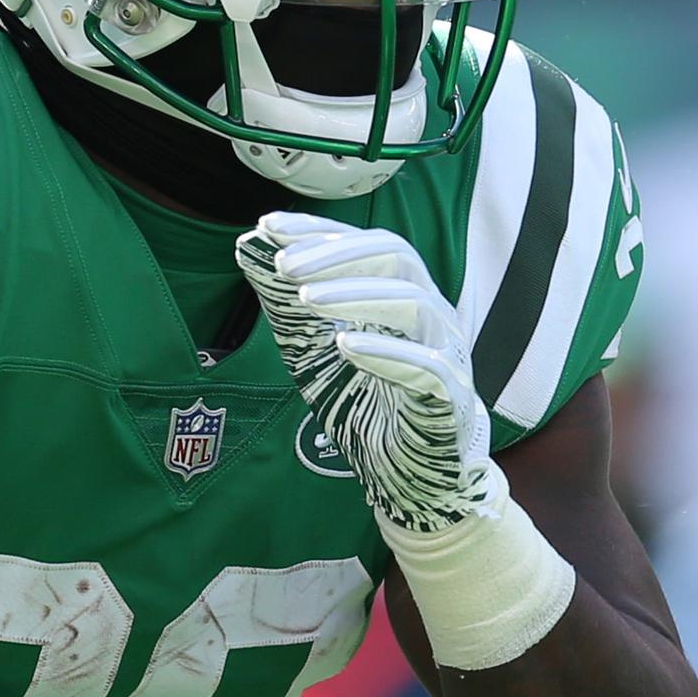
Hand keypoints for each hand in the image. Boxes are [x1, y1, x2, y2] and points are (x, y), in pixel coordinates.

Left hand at [234, 212, 498, 539]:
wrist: (411, 471)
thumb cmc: (367, 401)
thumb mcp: (310, 347)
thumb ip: (284, 300)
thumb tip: (246, 246)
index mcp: (401, 292)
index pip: (365, 243)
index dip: (318, 231)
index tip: (268, 226)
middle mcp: (430, 312)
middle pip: (396, 256)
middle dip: (336, 255)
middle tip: (284, 265)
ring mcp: (446, 351)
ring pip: (415, 301)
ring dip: (356, 295)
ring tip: (305, 299)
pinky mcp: (451, 397)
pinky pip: (428, 366)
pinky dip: (386, 352)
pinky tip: (345, 346)